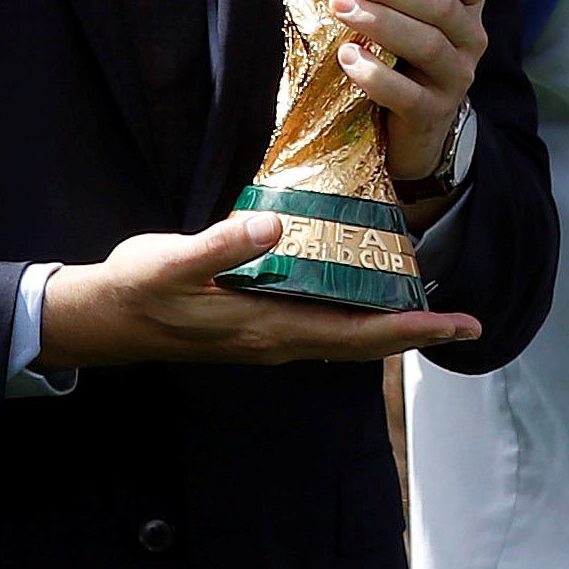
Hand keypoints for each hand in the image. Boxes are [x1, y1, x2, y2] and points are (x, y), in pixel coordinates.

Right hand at [34, 211, 481, 370]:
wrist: (102, 321)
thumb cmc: (137, 289)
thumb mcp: (171, 262)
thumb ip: (222, 244)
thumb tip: (274, 226)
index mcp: (266, 328)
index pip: (355, 335)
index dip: (410, 330)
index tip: (459, 326)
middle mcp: (276, 340)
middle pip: (360, 342)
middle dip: (414, 330)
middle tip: (466, 321)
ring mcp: (265, 337)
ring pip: (342, 336)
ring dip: (387, 324)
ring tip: (426, 304)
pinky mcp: (254, 325)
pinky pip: (318, 324)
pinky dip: (352, 313)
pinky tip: (360, 291)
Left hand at [335, 0, 487, 193]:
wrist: (414, 127)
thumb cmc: (402, 54)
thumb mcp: (406, 15)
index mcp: (466, 3)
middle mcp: (470, 37)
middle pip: (441, 4)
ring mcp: (456, 78)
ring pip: (427, 45)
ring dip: (380, 22)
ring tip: (340, 6)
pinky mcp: (432, 113)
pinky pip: (407, 94)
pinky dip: (375, 74)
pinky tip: (347, 56)